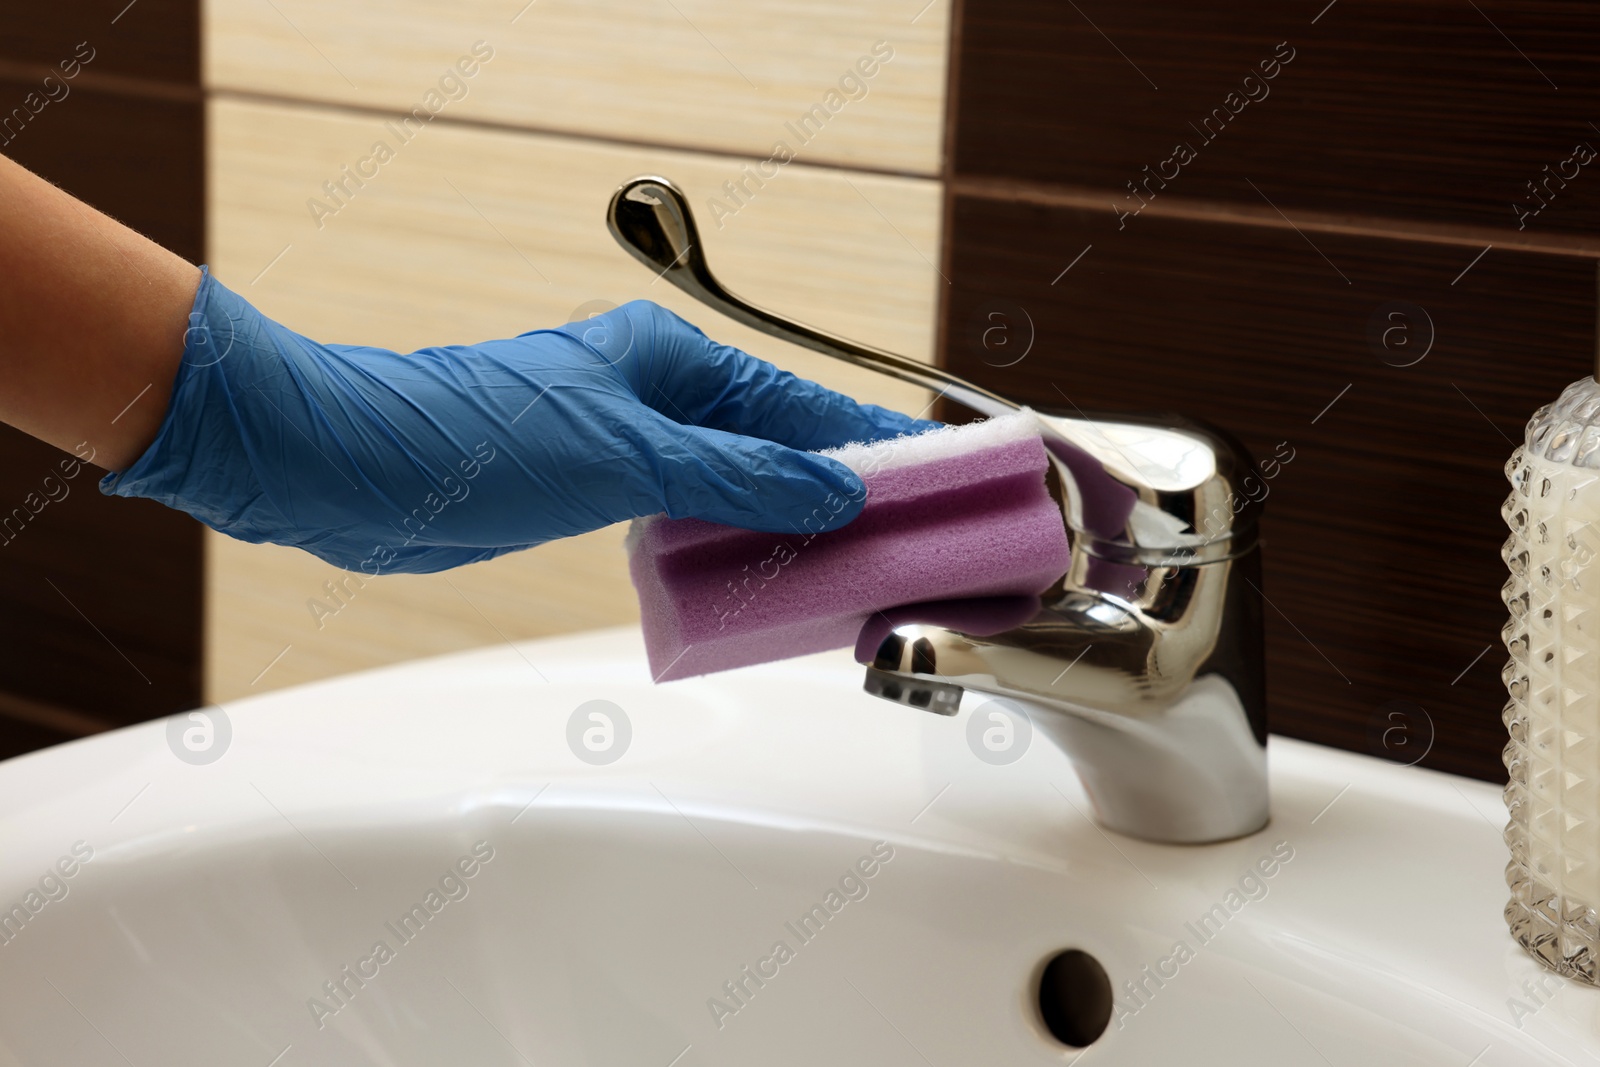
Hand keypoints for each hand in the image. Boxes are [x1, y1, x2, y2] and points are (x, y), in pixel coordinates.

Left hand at [100, 269, 935, 574]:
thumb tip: (834, 492)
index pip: (796, 400)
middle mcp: (654, 397)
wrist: (344, 470)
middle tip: (898, 547)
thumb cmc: (470, 435)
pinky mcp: (592, 497)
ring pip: (732, 489)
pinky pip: (684, 523)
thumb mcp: (624, 454)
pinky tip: (754, 588)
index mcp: (669, 359)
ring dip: (780, 530)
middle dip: (832, 495)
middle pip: (772, 446)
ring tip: (843, 578)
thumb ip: (738, 475)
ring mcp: (623, 449)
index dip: (863, 442)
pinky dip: (723, 552)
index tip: (929, 478)